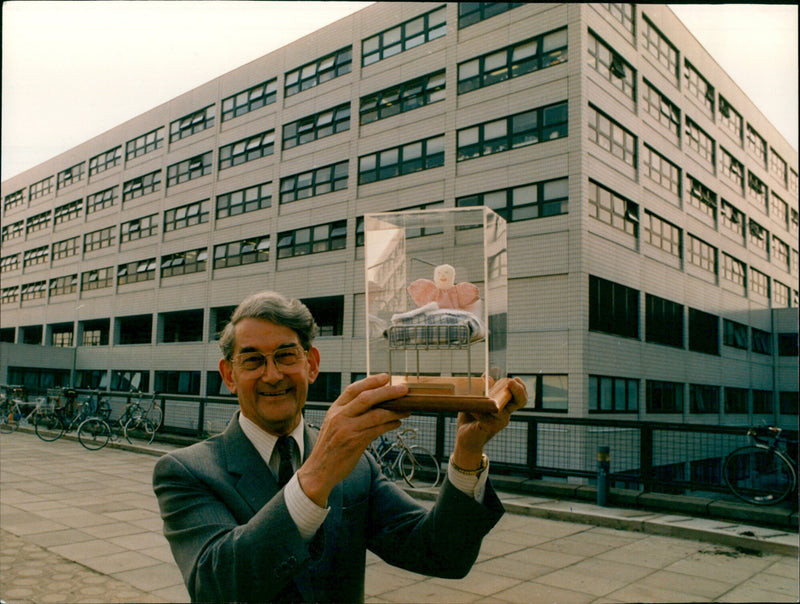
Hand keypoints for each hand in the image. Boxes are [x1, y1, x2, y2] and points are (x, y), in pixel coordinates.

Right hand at [297, 374, 408, 505]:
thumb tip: (374, 399)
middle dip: (388, 392)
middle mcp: (340, 416)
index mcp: (335, 409)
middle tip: (403, 389)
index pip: (353, 389)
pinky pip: (378, 430)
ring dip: (395, 411)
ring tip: (406, 410)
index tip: (386, 377)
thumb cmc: (330, 447)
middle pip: (367, 398)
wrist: (319, 471)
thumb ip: (349, 411)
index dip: (371, 381)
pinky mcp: (355, 442)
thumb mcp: (334, 423)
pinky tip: (397, 423)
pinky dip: (390, 425)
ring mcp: (347, 429)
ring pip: (376, 415)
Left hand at [451, 377, 526, 469]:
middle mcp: (505, 414)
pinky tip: (471, 410)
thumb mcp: (477, 400)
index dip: (520, 387)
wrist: (464, 438)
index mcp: (505, 406)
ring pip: (500, 407)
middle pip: (520, 400)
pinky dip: (478, 411)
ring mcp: (499, 422)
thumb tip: (488, 376)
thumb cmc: (471, 418)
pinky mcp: (490, 428)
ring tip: (477, 397)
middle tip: (510, 381)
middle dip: (518, 390)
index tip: (515, 379)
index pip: (519, 396)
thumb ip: (484, 389)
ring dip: (489, 399)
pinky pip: (486, 416)